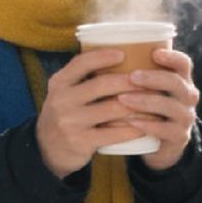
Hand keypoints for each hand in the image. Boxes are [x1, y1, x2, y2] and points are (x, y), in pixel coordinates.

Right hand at [37, 49, 166, 178]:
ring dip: (137, 104)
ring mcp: (70, 122)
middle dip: (129, 81)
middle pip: (101, 85)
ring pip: (111, 109)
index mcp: (59, 83)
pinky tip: (145, 125)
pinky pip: (112, 133)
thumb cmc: (66, 113)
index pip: (81, 63)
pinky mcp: (80, 142)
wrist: (47, 149)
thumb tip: (120, 54)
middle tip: (151, 79)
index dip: (102, 56)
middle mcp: (62, 100)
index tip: (123, 53)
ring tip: (154, 100)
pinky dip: (132, 129)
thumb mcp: (64, 92)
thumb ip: (82, 76)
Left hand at [116, 47, 200, 171]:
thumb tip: (105, 53)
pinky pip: (165, 130)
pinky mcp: (179, 137)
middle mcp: (188, 97)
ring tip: (123, 99)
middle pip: (177, 83)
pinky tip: (131, 121)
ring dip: (146, 101)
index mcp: (182, 80)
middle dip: (154, 78)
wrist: (161, 144)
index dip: (172, 57)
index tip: (154, 53)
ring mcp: (186, 118)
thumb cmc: (149, 109)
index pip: (184, 64)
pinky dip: (148, 124)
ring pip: (170, 106)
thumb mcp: (149, 90)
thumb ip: (138, 74)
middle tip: (132, 77)